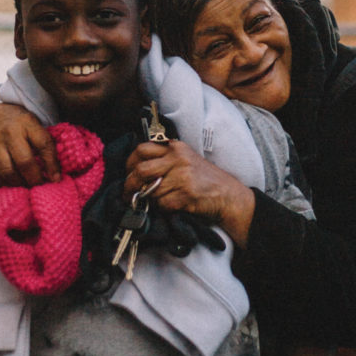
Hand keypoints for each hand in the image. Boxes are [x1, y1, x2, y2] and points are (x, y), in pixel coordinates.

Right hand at [0, 103, 59, 186]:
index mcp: (27, 122)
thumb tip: (57, 172)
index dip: (52, 164)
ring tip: (29, 185)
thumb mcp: (35, 124)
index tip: (56, 178)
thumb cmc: (20, 124)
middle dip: (35, 179)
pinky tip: (15, 183)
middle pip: (24, 162)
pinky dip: (6, 184)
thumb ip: (45, 142)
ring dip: (21, 183)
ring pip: (8, 172)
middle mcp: (9, 133)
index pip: (43, 145)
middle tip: (42, 185)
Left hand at [124, 141, 254, 247]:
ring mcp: (183, 176)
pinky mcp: (186, 193)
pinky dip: (164, 207)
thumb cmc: (204, 179)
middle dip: (130, 184)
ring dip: (152, 199)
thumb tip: (135, 171)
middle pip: (141, 170)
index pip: (142, 149)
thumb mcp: (185, 159)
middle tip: (128, 193)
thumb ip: (164, 159)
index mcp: (176, 147)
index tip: (128, 173)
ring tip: (161, 199)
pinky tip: (174, 204)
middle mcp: (178, 158)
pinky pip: (163, 203)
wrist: (227, 194)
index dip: (129, 163)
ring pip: (151, 190)